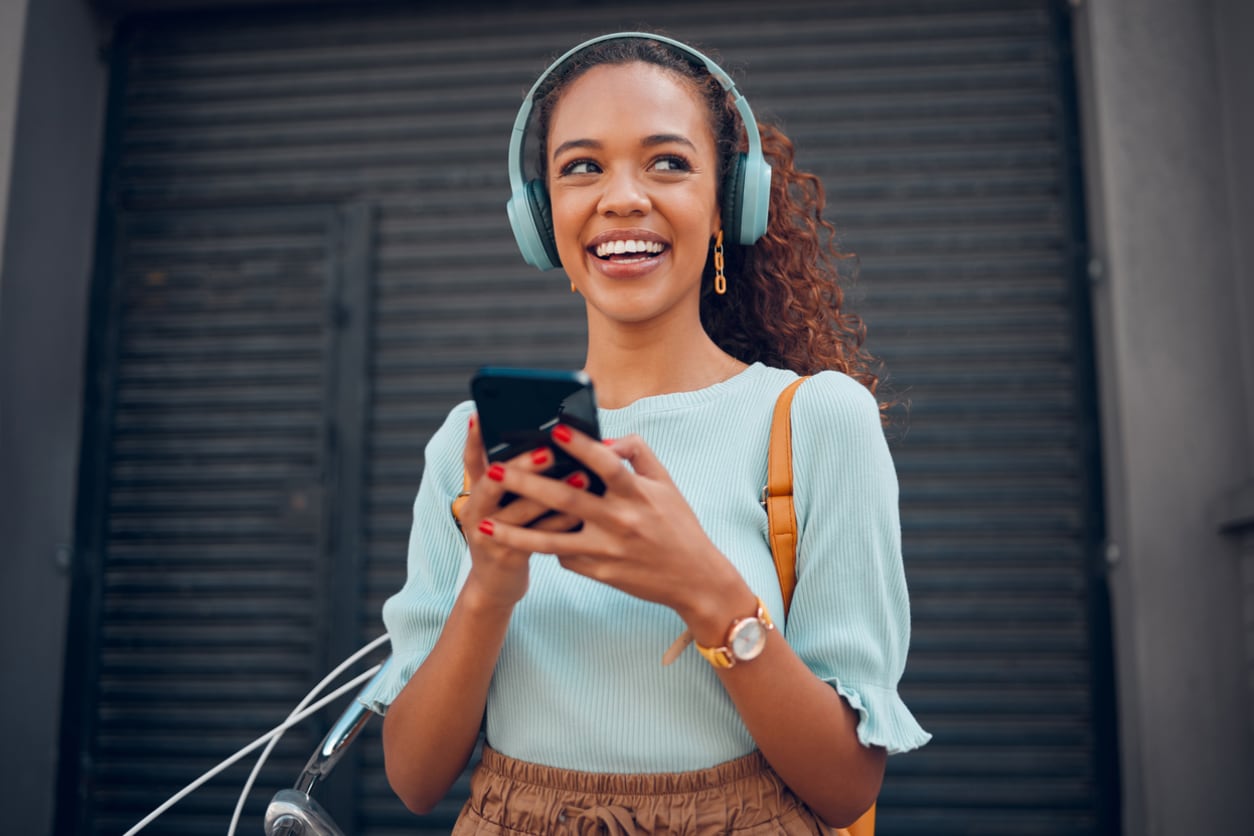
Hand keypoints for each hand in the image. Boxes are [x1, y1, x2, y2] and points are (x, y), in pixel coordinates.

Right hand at [456, 415, 587, 606]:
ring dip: (550, 493)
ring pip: (518, 510)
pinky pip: (537, 537)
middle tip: (548, 451)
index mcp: (475, 491)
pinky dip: (561, 522)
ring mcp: (487, 535)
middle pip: (493, 482)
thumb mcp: (500, 502)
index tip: (483, 414)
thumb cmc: (509, 531)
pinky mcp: (506, 556)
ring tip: (581, 477)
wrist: (495, 583)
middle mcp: (475, 510)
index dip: (475, 437)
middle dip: (521, 465)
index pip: (472, 459)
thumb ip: (515, 476)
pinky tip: (584, 511)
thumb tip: (548, 441)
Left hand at [476, 424, 747, 627]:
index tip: (554, 428)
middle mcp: (620, 521)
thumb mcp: (666, 484)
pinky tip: (523, 538)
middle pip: (566, 499)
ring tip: (484, 525)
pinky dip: (545, 544)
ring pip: (552, 540)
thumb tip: (605, 440)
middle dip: (527, 484)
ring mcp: (607, 551)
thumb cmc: (678, 526)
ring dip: (515, 532)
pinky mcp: (598, 573)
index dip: (581, 445)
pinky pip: (564, 556)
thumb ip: (637, 454)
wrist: (694, 580)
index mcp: (637, 494)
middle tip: (495, 470)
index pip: (606, 464)